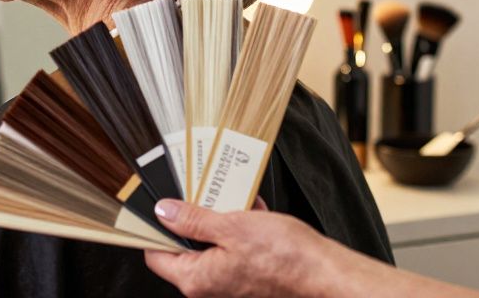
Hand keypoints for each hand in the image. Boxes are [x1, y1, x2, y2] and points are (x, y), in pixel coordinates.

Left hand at [144, 198, 325, 297]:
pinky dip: (241, 227)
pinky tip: (253, 210)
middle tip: (199, 192)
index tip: (161, 205)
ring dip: (221, 218)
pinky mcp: (248, 275)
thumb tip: (164, 212)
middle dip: (193, 216)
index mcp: (196, 279)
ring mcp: (229, 281)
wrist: (324, 274)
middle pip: (184, 247)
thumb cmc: (284, 258)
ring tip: (232, 198)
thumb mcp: (231, 226)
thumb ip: (192, 220)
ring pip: (213, 243)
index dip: (155, 228)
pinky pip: (234, 247)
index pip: (156, 255)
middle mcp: (210, 286)